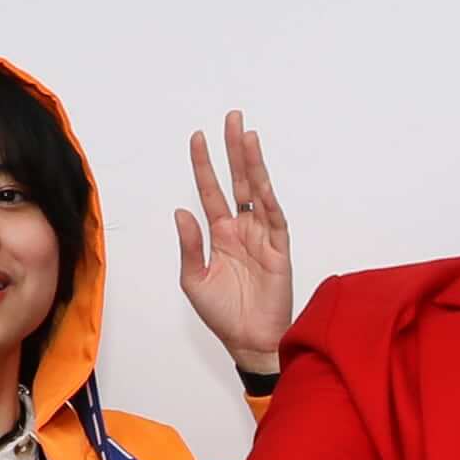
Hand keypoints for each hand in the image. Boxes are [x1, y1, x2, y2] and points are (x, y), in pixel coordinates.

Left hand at [173, 113, 291, 381]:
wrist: (248, 341)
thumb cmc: (223, 314)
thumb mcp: (193, 279)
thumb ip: (189, 245)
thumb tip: (181, 211)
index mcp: (220, 235)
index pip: (211, 191)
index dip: (204, 165)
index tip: (198, 137)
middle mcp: (242, 229)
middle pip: (238, 181)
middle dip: (234, 150)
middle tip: (232, 118)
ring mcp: (262, 237)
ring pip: (257, 192)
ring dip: (252, 164)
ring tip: (247, 135)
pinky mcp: (279, 250)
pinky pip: (273, 218)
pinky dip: (266, 197)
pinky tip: (259, 176)